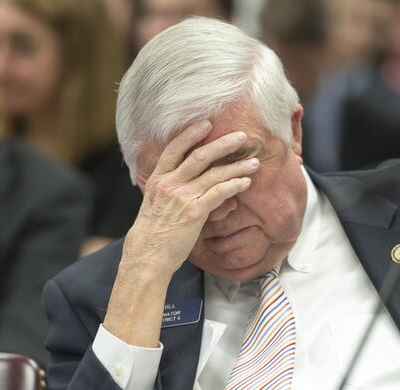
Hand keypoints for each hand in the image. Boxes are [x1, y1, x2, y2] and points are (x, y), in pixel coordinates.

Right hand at [121, 120, 258, 277]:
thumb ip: (170, 189)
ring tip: (252, 163)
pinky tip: (245, 182)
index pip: (173, 149)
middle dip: (223, 144)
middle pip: (199, 156)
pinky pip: (219, 193)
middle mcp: (169, 184)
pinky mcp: (194, 211)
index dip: (190, 134)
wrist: (147, 255)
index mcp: (157, 180)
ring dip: (236, 166)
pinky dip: (234, 185)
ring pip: (213, 174)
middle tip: (241, 136)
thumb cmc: (153, 233)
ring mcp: (182, 197)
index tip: (206, 124)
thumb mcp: (154, 204)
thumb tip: (189, 182)